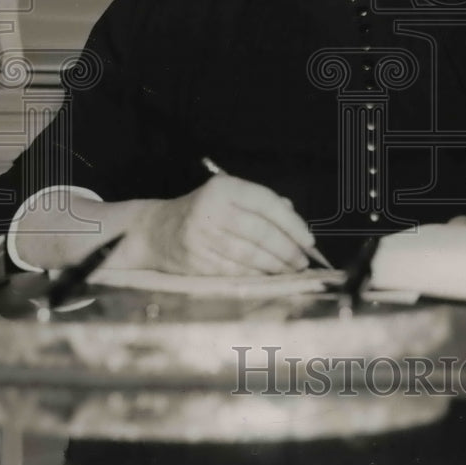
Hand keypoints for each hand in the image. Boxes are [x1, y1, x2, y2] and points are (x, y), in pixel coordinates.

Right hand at [142, 174, 313, 274]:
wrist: (157, 231)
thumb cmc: (204, 212)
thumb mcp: (230, 197)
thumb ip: (263, 203)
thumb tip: (296, 219)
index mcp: (223, 188)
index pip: (266, 203)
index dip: (292, 223)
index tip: (308, 239)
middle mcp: (211, 209)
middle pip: (261, 232)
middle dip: (287, 249)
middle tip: (302, 260)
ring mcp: (201, 237)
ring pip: (249, 255)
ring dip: (275, 266)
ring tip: (290, 270)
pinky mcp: (196, 261)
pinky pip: (235, 271)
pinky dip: (256, 275)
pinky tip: (268, 276)